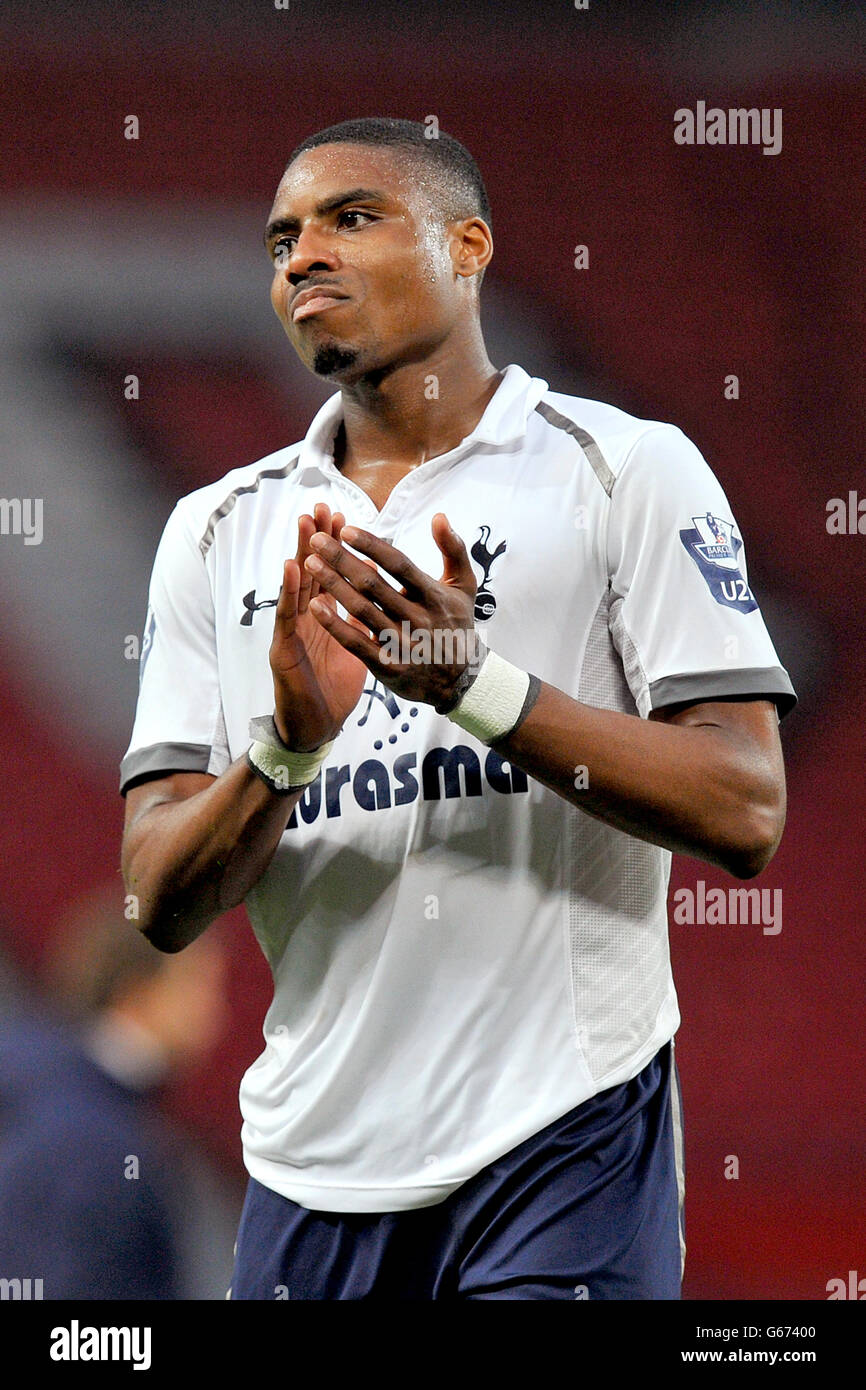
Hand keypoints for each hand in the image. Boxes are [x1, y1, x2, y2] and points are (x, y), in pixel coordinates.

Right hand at [270, 503, 370, 749]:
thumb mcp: (356, 647)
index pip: (332, 574)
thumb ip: (363, 619)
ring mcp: (292, 632)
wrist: (316, 727)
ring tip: (305, 526)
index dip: (338, 547)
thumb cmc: (333, 687)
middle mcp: (306, 618)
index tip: (346, 517)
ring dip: (300, 553)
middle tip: (322, 507)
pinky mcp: (282, 651)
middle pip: (312, 571)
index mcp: (326, 616)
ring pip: (296, 587)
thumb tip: (384, 596)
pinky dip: (289, 592)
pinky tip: (291, 568)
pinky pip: (286, 618)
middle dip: (317, 539)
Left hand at [303, 513, 479, 712]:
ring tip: (309, 563)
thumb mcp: (465, 586)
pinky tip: (315, 605)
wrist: (459, 681)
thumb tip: (439, 516)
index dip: (371, 545)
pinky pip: (356, 642)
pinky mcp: (387, 665)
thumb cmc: (457, 625)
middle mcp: (417, 618)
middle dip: (340, 559)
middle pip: (373, 584)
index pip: (398, 564)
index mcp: (433, 595)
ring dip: (332, 585)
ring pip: (360, 610)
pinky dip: (334, 624)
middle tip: (316, 540)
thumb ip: (453, 549)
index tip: (345, 529)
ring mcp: (401, 643)